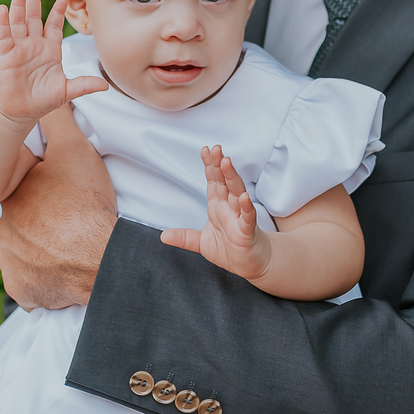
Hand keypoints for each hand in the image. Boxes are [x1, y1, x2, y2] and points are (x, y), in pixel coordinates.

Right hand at [0, 0, 106, 125]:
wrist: (22, 111)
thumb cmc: (43, 99)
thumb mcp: (66, 90)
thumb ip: (84, 84)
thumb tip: (105, 84)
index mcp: (50, 49)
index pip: (54, 25)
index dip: (58, 11)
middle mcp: (34, 45)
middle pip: (34, 17)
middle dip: (34, 0)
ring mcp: (19, 48)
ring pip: (19, 21)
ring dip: (19, 5)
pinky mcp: (6, 55)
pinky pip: (5, 35)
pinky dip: (4, 22)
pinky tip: (4, 8)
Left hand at [0, 105, 116, 306]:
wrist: (99, 259)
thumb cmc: (85, 205)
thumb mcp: (74, 151)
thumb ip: (58, 121)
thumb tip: (49, 96)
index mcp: (11, 198)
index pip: (24, 192)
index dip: (44, 192)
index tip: (62, 197)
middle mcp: (4, 232)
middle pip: (24, 224)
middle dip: (42, 223)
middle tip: (71, 222)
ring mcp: (11, 264)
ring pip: (25, 254)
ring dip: (42, 252)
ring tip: (70, 248)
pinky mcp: (23, 290)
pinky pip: (30, 284)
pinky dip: (43, 280)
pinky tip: (62, 272)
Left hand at [161, 147, 272, 281]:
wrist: (250, 265)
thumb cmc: (230, 249)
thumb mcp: (201, 243)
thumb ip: (185, 237)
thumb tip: (163, 236)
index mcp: (218, 206)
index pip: (214, 181)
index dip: (209, 166)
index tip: (205, 150)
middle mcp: (229, 208)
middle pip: (225, 182)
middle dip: (220, 165)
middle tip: (216, 148)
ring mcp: (239, 217)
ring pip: (237, 193)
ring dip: (232, 177)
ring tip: (226, 162)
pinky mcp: (248, 231)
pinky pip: (248, 217)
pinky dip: (247, 207)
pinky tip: (245, 198)